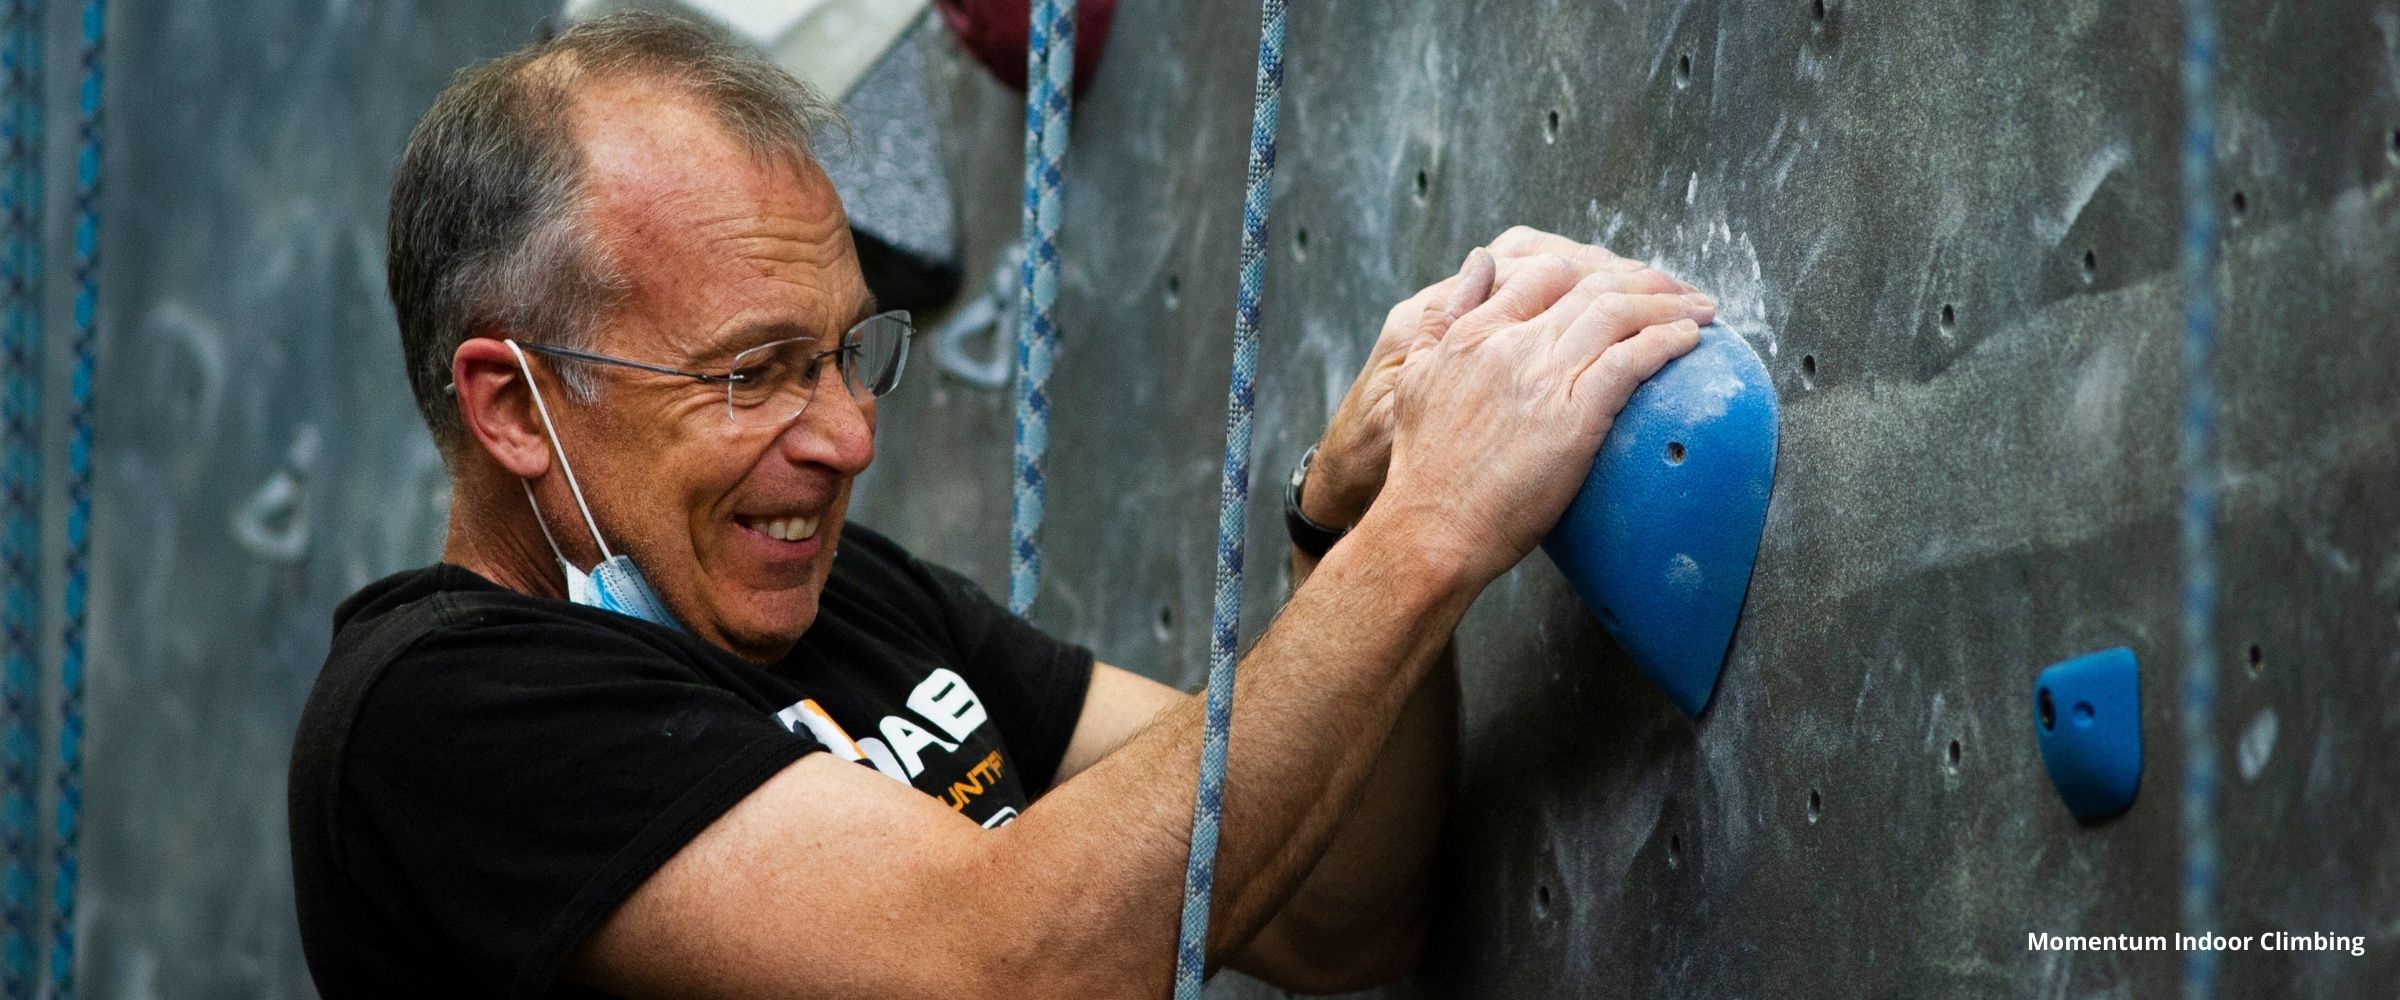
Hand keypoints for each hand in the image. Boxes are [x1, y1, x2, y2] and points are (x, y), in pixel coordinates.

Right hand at [1371, 247, 1709, 584]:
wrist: (1432, 527)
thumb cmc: (1423, 466)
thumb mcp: (1415, 373)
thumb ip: (1445, 314)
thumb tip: (1480, 260)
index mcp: (1473, 332)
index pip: (1545, 270)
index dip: (1593, 267)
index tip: (1620, 279)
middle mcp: (1510, 345)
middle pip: (1591, 285)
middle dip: (1644, 280)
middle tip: (1676, 288)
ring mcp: (1543, 379)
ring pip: (1618, 314)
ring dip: (1668, 304)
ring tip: (1699, 308)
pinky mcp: (1574, 418)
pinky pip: (1631, 361)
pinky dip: (1666, 342)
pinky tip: (1689, 340)